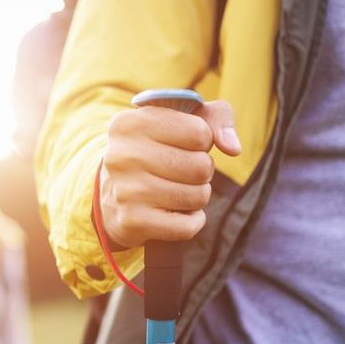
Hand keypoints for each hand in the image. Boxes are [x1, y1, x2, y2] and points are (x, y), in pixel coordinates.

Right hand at [98, 99, 240, 249]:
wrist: (111, 197)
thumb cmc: (155, 151)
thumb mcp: (179, 122)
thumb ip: (215, 117)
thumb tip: (233, 148)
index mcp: (130, 123)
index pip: (200, 133)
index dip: (202, 141)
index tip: (181, 145)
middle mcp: (122, 156)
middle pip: (202, 167)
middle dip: (202, 172)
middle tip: (181, 173)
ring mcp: (126, 191)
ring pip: (198, 197)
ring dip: (197, 196)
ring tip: (176, 191)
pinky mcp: (132, 222)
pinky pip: (188, 226)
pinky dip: (192, 221)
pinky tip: (175, 213)